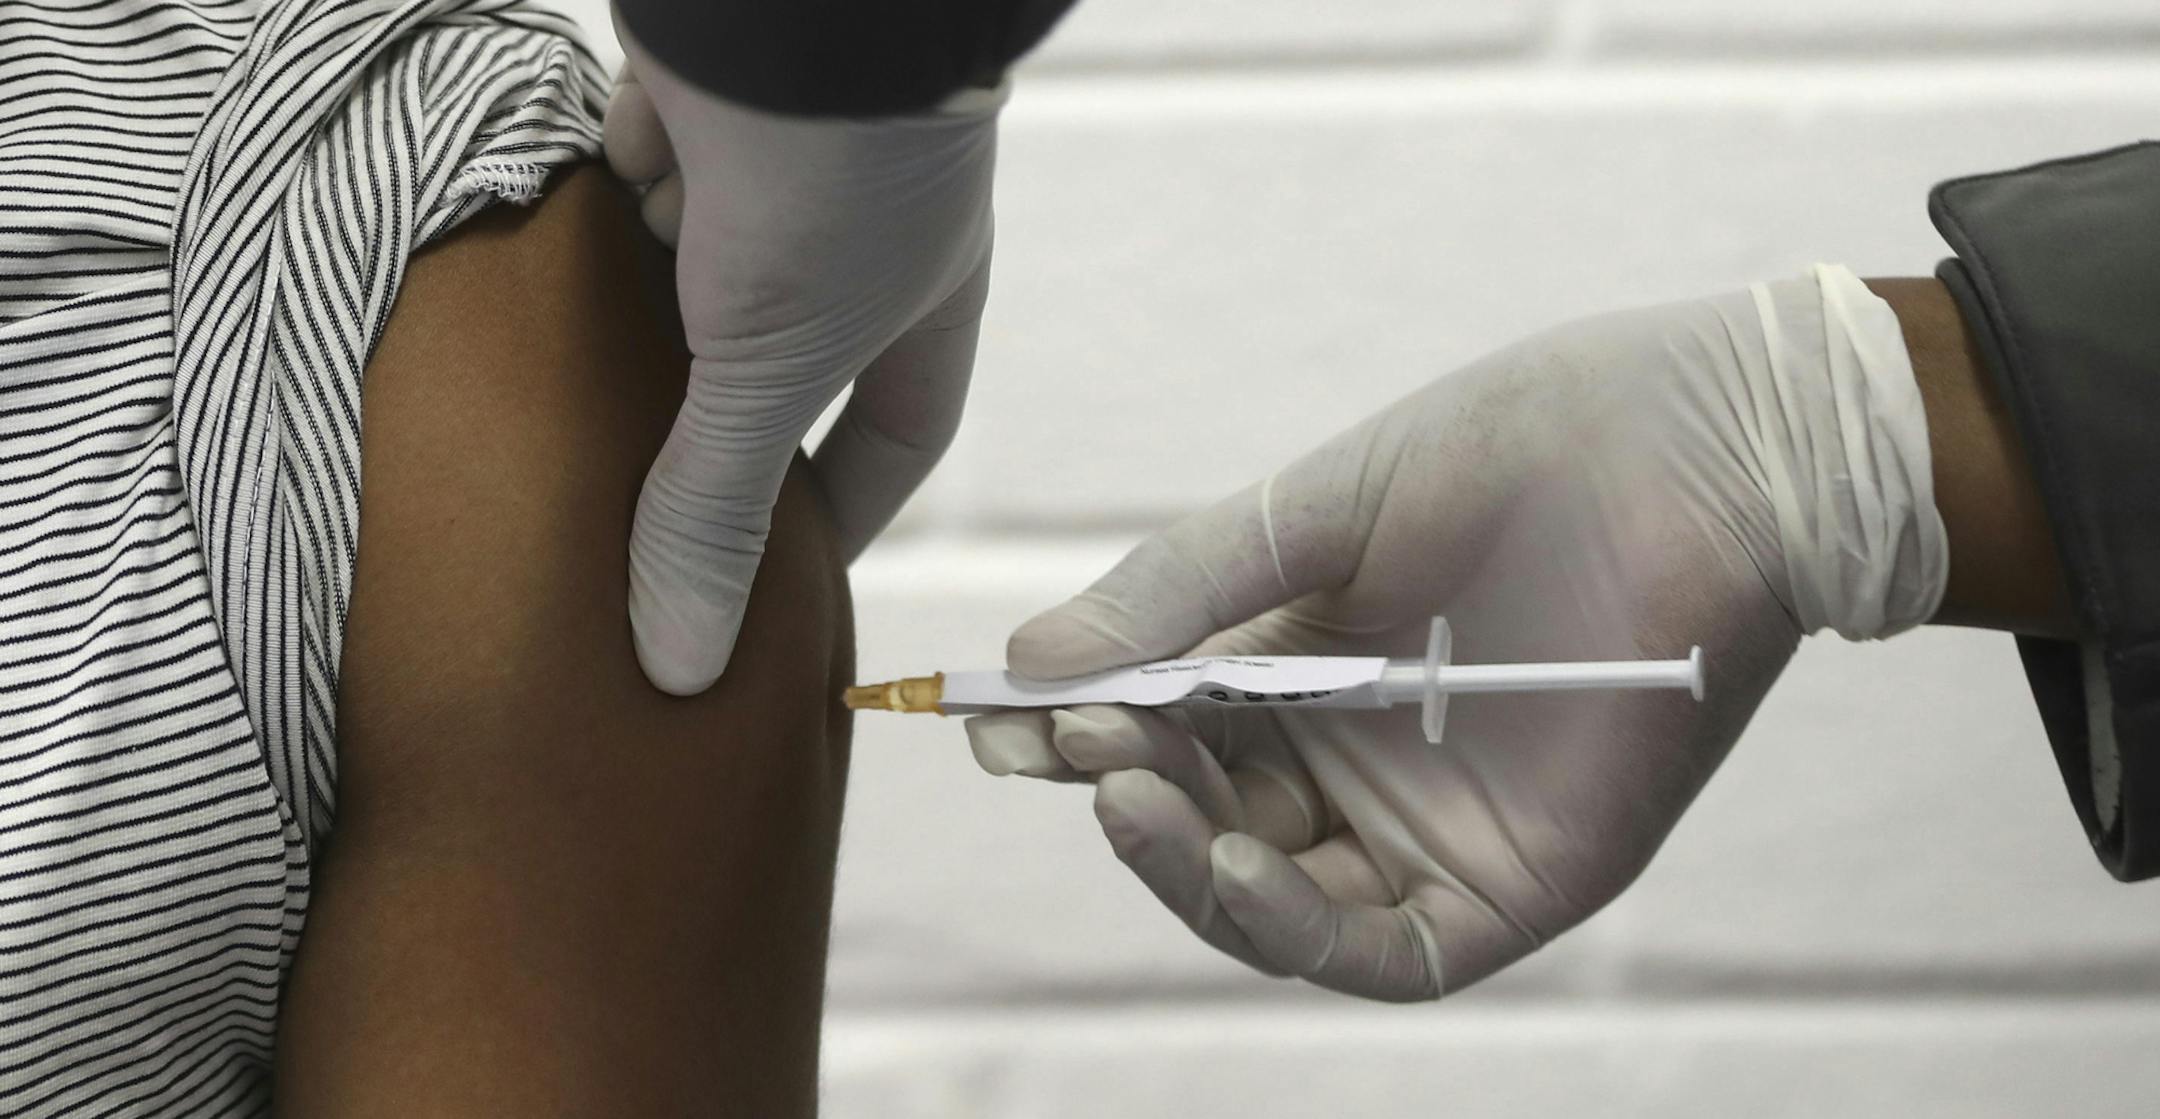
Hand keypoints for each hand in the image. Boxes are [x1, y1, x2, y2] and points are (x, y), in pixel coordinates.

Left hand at [606, 18, 1000, 693]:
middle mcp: (857, 239)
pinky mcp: (692, 103)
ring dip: (650, 319)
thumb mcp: (772, 367)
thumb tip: (679, 669)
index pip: (896, 434)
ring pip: (700, 271)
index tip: (790, 579)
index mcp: (920, 304)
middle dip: (723, 428)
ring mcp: (776, 166)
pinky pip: (637, 177)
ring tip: (576, 412)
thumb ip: (718, 508)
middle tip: (653, 514)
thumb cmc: (837, 179)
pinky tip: (556, 258)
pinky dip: (606, 213)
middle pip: (785, 362)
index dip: (849, 509)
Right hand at [965, 266, 1945, 999]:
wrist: (1721, 446)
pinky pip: (1377, 950)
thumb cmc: (1534, 446)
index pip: (1164, 729)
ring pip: (1271, 899)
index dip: (1080, 730)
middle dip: (1126, 786)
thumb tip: (1029, 668)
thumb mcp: (1324, 509)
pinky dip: (1289, 921)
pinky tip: (1232, 858)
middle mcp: (1356, 760)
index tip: (998, 715)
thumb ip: (1185, 590)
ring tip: (1128, 789)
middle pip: (1203, 820)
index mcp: (1306, 664)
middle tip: (1077, 738)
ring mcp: (1429, 830)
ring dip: (1184, 861)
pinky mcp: (1509, 887)